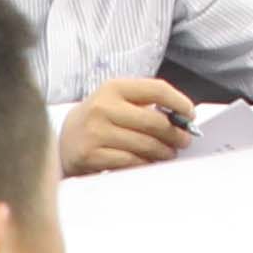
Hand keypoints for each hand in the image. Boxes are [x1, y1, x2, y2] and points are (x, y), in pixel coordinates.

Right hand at [59, 75, 194, 175]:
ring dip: (164, 152)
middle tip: (184, 140)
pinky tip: (148, 162)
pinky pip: (130, 162)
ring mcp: (95, 132)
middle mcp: (103, 107)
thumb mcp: (117, 101)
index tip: (189, 114)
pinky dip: (145, 164)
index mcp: (113, 88)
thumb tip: (182, 118)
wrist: (63, 140)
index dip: (179, 102)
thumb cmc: (99, 120)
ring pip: (145, 145)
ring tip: (168, 153)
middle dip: (175, 134)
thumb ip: (146, 104)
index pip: (157, 89)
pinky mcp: (90, 156)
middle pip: (154, 121)